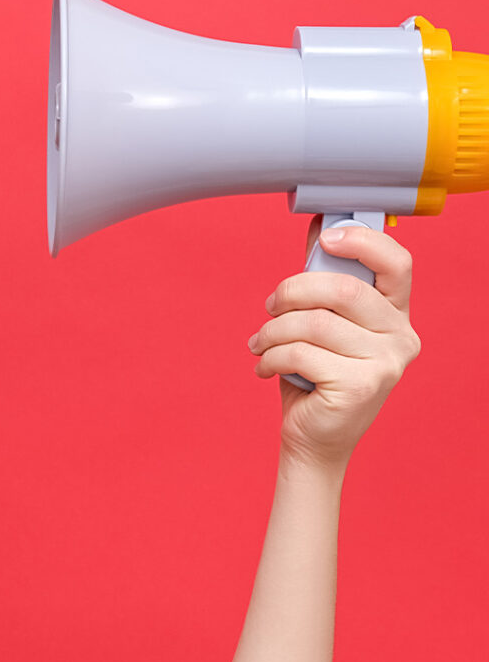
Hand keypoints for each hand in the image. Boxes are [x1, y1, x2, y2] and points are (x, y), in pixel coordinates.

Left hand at [247, 224, 419, 470]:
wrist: (315, 437)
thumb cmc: (316, 372)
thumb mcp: (322, 319)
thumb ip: (324, 276)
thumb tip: (319, 223)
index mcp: (395, 313)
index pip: (397, 263)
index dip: (361, 241)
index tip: (325, 238)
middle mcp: (401, 337)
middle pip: (341, 289)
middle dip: (290, 292)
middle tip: (270, 306)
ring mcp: (387, 364)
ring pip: (313, 322)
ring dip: (272, 331)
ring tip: (260, 343)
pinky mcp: (362, 387)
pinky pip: (301, 352)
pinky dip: (271, 357)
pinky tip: (265, 367)